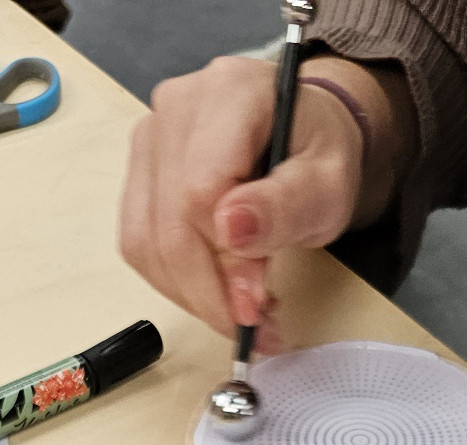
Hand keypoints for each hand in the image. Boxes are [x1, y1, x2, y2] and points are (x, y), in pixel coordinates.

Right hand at [119, 56, 405, 346]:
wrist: (302, 138)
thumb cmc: (317, 154)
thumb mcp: (328, 181)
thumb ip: (285, 205)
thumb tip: (231, 230)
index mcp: (229, 94)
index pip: (200, 193)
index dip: (225, 263)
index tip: (258, 305)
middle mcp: (176, 110)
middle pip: (168, 226)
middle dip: (210, 293)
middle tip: (255, 329)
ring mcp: (148, 142)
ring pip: (146, 244)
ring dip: (191, 297)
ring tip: (242, 315)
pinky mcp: (138, 178)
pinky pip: (140, 247)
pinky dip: (176, 285)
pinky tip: (215, 293)